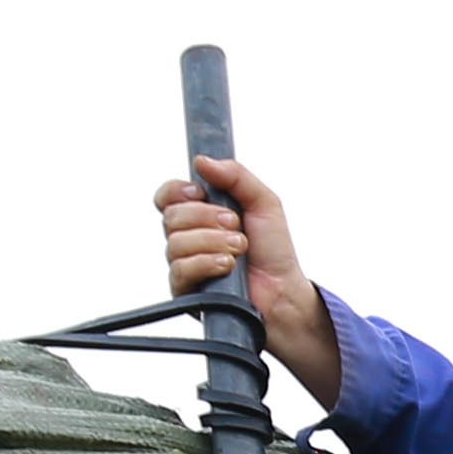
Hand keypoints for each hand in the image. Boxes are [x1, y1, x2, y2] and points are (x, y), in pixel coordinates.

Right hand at [154, 156, 344, 408]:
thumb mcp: (263, 202)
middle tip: (235, 226)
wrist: (284, 292)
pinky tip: (228, 267)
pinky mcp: (185, 292)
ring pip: (176, 242)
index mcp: (200, 215)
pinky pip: (180, 270)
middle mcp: (187, 238)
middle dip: (207, 217)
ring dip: (213, 241)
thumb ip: (236, 176)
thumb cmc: (274, 251)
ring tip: (239, 249)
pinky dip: (207, 263)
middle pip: (171, 216)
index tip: (201, 193)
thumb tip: (201, 161)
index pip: (168, 196)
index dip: (177, 191)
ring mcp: (184, 265)